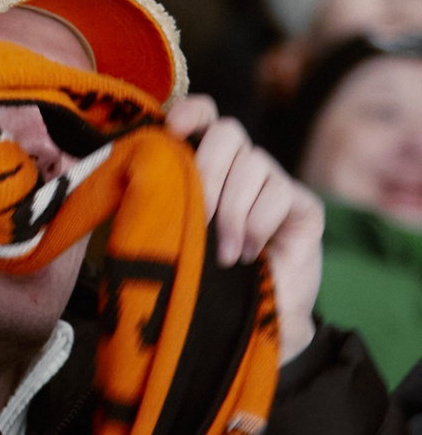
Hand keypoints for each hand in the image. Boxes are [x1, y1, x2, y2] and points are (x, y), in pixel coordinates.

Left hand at [167, 96, 323, 361]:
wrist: (250, 321)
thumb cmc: (202, 275)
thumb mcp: (170, 232)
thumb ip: (157, 199)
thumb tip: (131, 174)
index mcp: (204, 165)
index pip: (203, 116)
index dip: (191, 113)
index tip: (172, 130)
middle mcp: (240, 166)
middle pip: (227, 132)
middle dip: (206, 170)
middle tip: (198, 217)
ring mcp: (275, 182)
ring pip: (253, 164)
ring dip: (232, 211)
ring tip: (224, 253)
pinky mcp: (304, 204)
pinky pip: (279, 194)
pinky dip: (258, 226)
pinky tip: (250, 253)